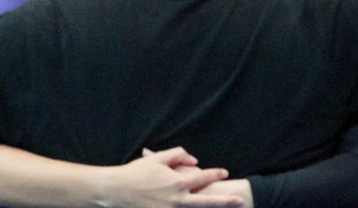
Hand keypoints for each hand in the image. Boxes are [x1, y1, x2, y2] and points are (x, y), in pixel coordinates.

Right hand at [102, 147, 240, 207]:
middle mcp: (177, 200)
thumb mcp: (157, 159)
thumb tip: (194, 160)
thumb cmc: (136, 173)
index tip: (225, 172)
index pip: (202, 178)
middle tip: (240, 200)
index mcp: (177, 183)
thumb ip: (177, 155)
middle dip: (225, 201)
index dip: (215, 174)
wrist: (116, 190)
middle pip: (207, 201)